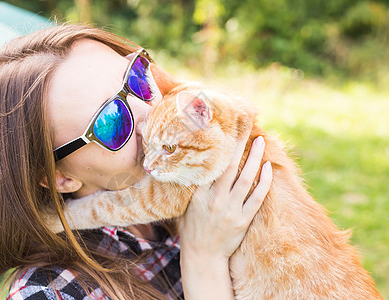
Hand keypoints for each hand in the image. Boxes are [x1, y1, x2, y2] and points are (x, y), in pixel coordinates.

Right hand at [179, 135, 271, 259]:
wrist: (203, 256)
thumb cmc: (192, 229)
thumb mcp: (186, 206)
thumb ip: (193, 188)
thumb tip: (199, 166)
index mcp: (199, 195)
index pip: (211, 166)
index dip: (219, 147)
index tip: (226, 131)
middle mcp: (214, 200)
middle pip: (230, 167)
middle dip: (239, 146)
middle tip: (246, 128)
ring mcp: (230, 210)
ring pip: (245, 179)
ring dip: (254, 158)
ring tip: (260, 142)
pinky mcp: (242, 220)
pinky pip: (257, 198)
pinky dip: (264, 182)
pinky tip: (268, 167)